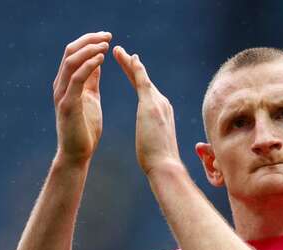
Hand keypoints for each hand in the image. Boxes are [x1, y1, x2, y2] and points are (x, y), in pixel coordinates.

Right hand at [52, 32, 110, 163]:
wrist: (78, 154)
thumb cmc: (85, 129)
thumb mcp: (91, 98)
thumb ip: (91, 80)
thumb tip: (97, 62)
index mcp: (66, 83)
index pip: (74, 53)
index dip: (89, 41)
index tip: (107, 36)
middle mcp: (60, 85)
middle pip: (70, 51)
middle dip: (89, 40)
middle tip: (108, 35)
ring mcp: (62, 94)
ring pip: (71, 62)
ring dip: (89, 50)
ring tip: (106, 44)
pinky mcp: (68, 105)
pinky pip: (76, 79)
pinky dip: (88, 66)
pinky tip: (101, 59)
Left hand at [113, 46, 181, 174]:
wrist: (165, 166)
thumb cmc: (157, 161)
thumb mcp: (153, 144)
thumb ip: (152, 137)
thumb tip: (151, 142)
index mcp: (161, 113)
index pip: (145, 91)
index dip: (135, 78)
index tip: (128, 68)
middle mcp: (162, 104)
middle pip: (143, 80)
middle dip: (131, 66)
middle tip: (120, 52)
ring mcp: (159, 102)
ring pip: (141, 77)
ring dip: (129, 63)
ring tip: (117, 50)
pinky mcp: (152, 104)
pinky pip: (142, 81)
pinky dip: (135, 68)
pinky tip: (129, 57)